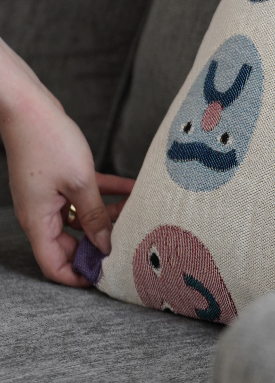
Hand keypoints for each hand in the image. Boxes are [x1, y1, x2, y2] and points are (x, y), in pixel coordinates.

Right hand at [0, 42, 133, 285]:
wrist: (29, 106)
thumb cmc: (47, 141)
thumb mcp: (80, 182)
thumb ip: (95, 214)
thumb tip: (105, 243)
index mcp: (39, 221)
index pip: (54, 264)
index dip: (78, 274)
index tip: (105, 275)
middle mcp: (42, 213)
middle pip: (70, 242)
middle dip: (99, 244)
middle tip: (129, 244)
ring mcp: (49, 195)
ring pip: (81, 216)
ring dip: (108, 216)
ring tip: (138, 214)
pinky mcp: (58, 178)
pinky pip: (85, 194)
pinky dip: (107, 193)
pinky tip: (133, 189)